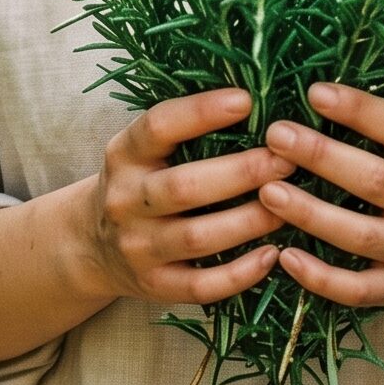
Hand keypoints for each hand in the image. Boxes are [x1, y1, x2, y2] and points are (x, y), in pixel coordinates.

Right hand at [71, 87, 293, 308]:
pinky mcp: (154, 286)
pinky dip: (240, 273)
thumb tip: (258, 98)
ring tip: (291, 205)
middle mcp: (125, 200)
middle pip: (184, 186)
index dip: (202, 111)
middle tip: (287, 160)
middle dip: (242, 173)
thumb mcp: (145, 149)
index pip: (158, 126)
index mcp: (125, 154)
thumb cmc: (141, 182)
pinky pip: (201, 286)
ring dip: (249, 221)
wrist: (92, 245)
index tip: (247, 100)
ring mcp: (137, 247)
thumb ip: (186, 129)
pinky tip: (272, 255)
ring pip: (197, 237)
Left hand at [258, 82, 383, 308]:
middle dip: (323, 156)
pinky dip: (321, 277)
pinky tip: (285, 257)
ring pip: (363, 236)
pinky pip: (358, 289)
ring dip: (312, 214)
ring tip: (267, 191)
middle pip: (378, 181)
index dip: (361, 109)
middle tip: (276, 135)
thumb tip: (316, 93)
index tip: (315, 92)